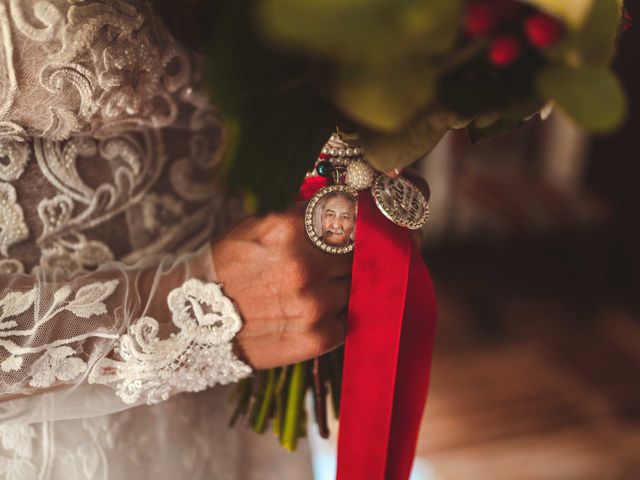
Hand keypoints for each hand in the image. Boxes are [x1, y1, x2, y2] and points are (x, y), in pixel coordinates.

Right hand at [211, 205, 350, 368]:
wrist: (192, 323)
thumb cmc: (223, 269)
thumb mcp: (252, 226)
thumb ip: (296, 215)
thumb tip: (334, 206)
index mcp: (290, 229)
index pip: (346, 216)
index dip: (348, 224)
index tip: (348, 229)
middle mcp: (306, 266)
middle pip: (354, 253)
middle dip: (344, 256)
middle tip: (328, 263)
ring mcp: (314, 304)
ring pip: (353, 286)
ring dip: (340, 287)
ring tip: (314, 291)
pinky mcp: (318, 338)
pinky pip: (347, 319)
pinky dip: (336, 315)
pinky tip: (313, 313)